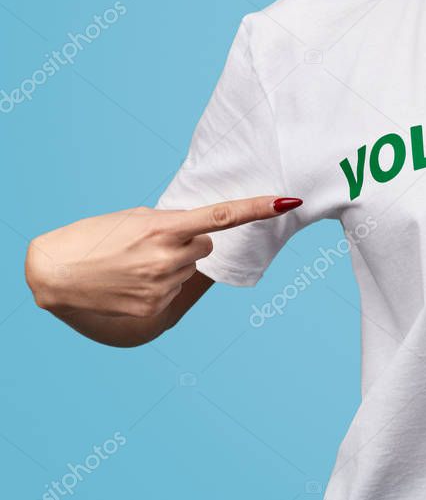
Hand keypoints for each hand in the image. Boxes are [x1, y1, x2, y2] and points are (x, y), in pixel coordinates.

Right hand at [25, 196, 301, 317]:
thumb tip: (199, 232)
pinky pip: (173, 289)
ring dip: (171, 263)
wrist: (55, 273)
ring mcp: (162, 284)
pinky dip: (159, 284)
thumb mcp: (135, 219)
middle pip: (205, 245)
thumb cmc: (96, 237)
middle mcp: (168, 256)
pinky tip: (131, 282)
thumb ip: (171, 223)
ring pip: (189, 267)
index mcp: (165, 226)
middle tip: (152, 244)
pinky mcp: (154, 307)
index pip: (223, 216)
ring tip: (135, 263)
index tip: (286, 201)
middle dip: (188, 242)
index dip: (258, 208)